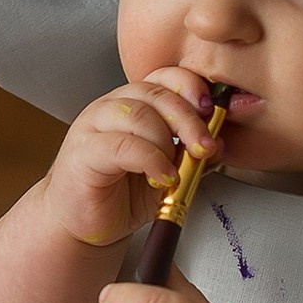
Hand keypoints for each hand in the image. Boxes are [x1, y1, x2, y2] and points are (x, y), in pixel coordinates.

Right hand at [40, 69, 229, 250]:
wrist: (84, 225)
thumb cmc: (121, 194)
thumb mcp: (167, 171)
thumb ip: (190, 154)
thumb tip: (219, 143)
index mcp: (133, 104)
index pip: (164, 77)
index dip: (191, 88)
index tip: (213, 111)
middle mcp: (112, 107)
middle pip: (155, 93)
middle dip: (189, 119)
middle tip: (206, 146)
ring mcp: (93, 126)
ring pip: (139, 115)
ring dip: (169, 142)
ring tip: (179, 170)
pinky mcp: (83, 152)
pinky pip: (123, 146)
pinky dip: (152, 161)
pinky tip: (164, 176)